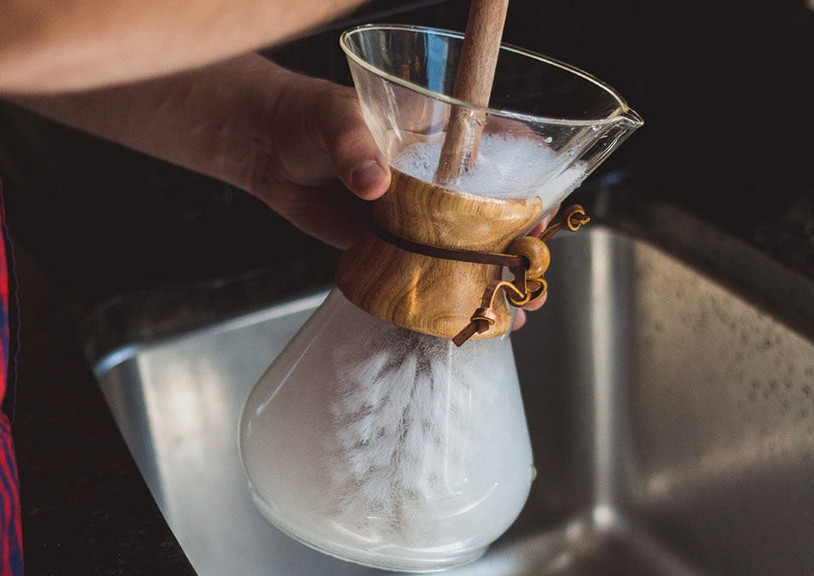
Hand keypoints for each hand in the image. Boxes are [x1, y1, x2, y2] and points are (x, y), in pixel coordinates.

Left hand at [250, 73, 550, 330]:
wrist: (267, 150)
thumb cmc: (308, 116)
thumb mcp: (337, 119)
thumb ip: (357, 148)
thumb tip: (374, 183)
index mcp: (439, 135)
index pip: (502, 151)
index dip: (531, 178)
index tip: (546, 207)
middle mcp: (437, 177)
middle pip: (495, 211)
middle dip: (523, 242)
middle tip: (534, 270)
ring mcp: (417, 215)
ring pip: (467, 249)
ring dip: (495, 278)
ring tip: (519, 307)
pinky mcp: (392, 245)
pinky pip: (425, 272)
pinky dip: (449, 296)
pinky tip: (470, 320)